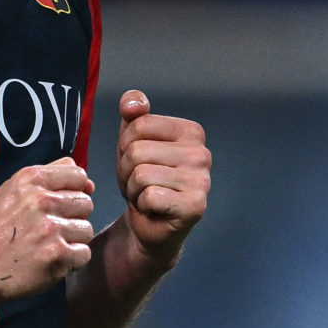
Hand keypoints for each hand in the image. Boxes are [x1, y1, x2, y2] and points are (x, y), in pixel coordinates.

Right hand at [0, 158, 94, 301]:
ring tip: (49, 244)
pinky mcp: (57, 254)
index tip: (59, 205)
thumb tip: (89, 182)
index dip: (74, 191)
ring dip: (72, 240)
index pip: (79, 176)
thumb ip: (51, 176)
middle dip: (73, 217)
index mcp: (31, 179)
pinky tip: (52, 259)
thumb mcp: (15, 189)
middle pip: (86, 203)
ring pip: (87, 229)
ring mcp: (50, 228)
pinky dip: (72, 260)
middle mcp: (41, 200)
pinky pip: (84, 253)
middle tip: (49, 229)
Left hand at [116, 90, 209, 265]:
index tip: (136, 161)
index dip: (125, 145)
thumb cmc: (143, 179)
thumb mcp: (132, 140)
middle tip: (138, 184)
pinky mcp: (195, 206)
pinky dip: (142, 205)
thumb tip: (133, 103)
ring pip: (140, 173)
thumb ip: (133, 113)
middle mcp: (201, 153)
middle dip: (126, 169)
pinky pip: (149, 196)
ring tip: (144, 195)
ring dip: (132, 189)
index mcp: (191, 131)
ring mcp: (201, 180)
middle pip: (137, 149)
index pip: (139, 124)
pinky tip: (153, 209)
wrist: (150, 224)